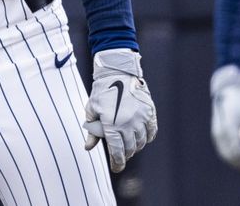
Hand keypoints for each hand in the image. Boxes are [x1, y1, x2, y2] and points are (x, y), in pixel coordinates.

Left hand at [83, 48, 158, 172]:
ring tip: (130, 146)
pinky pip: (151, 131)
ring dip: (136, 147)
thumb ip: (92, 130)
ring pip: (141, 141)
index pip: (116, 151)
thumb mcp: (92, 110)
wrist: (117, 72)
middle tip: (121, 155)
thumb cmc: (101, 91)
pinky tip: (143, 138)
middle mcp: (128, 123)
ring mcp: (140, 118)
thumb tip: (88, 147)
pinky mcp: (149, 112)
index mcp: (112, 124)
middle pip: (130, 148)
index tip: (116, 168)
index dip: (117, 163)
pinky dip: (148, 137)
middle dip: (125, 155)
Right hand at [210, 64, 239, 170]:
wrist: (227, 90)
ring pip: (223, 153)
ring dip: (234, 162)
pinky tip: (239, 158)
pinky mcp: (216, 132)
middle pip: (229, 155)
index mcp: (230, 125)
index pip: (236, 151)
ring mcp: (216, 132)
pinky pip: (221, 149)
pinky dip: (229, 156)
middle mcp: (220, 130)